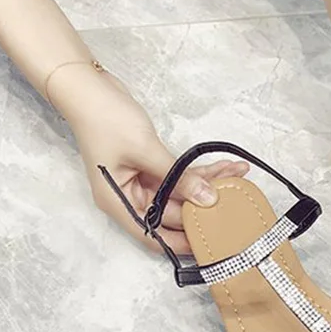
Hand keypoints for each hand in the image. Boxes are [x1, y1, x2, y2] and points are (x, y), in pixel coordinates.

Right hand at [47, 64, 247, 253]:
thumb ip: (178, 177)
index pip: (154, 235)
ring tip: (238, 177)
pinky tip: (226, 166)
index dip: (181, 243)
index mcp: (119, 202)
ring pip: (180, 192)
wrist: (91, 88)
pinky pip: (179, 175)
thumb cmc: (107, 120)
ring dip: (208, 185)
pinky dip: (199, 171)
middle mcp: (130, 196)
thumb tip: (208, 200)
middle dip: (203, 207)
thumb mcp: (145, 150)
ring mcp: (141, 181)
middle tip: (236, 203)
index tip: (211, 243)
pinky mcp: (150, 166)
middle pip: (171, 214)